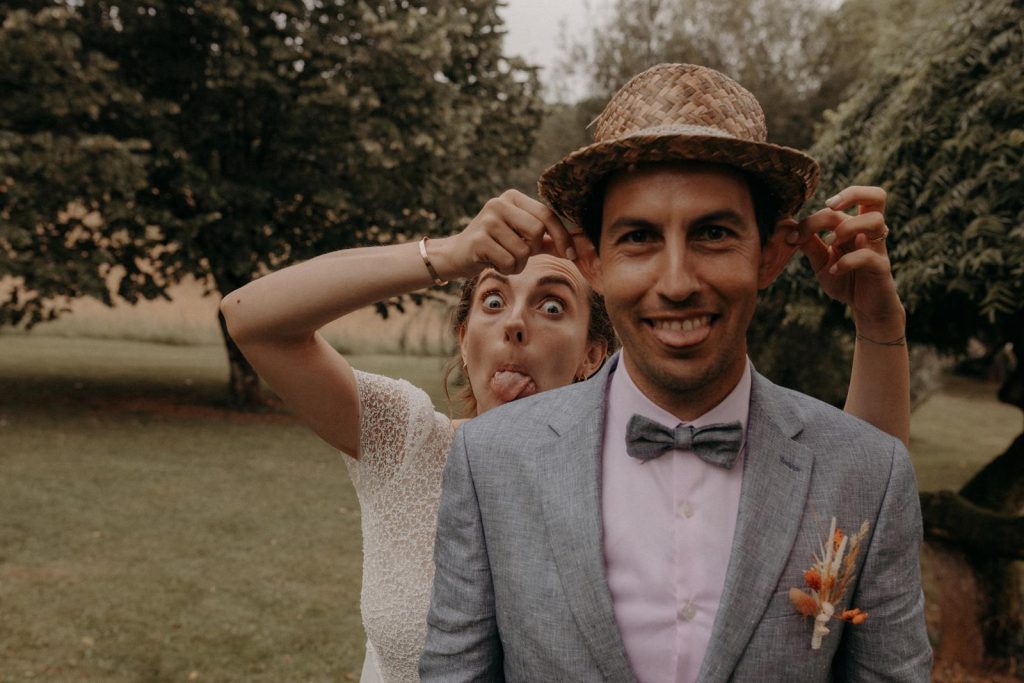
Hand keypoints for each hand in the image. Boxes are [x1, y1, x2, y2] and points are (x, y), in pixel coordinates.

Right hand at [430, 190, 575, 280]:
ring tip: (503, 259)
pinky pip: (508, 261)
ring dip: (518, 263)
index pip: (547, 214)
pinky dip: (507, 269)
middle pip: (537, 231)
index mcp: (513, 198)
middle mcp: (499, 203)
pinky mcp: (478, 239)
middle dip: (533, 250)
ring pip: (523, 250)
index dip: (563, 236)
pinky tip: (493, 263)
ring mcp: (487, 220)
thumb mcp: (525, 240)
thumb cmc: (497, 246)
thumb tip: (582, 244)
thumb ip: (551, 240)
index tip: (571, 254)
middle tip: (520, 254)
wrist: (457, 255)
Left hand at [791, 186, 904, 335]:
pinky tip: (833, 271)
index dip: (812, 217)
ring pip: (876, 220)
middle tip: (829, 206)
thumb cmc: (844, 279)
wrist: (864, 306)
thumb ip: (809, 244)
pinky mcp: (881, 268)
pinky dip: (847, 261)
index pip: (839, 207)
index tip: (793, 236)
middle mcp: (869, 232)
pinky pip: (869, 256)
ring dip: (848, 227)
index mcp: (855, 226)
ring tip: (830, 243)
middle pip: (877, 196)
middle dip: (851, 194)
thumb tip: (788, 227)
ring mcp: (878, 249)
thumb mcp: (820, 261)